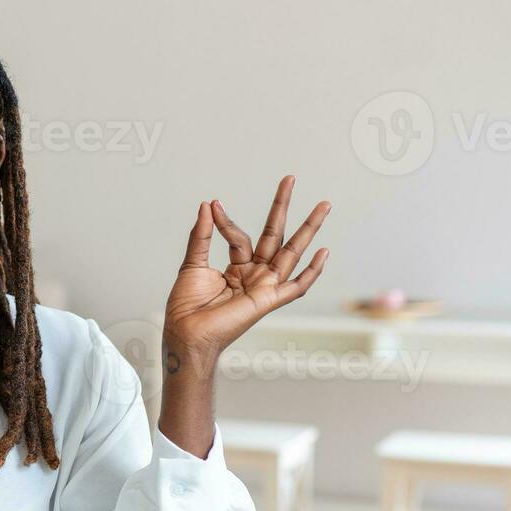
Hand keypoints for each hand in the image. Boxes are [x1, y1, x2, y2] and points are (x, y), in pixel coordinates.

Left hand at [164, 175, 330, 371]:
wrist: (186, 331)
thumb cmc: (186, 305)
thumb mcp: (192, 263)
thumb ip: (203, 235)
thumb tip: (207, 205)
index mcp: (237, 268)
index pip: (241, 237)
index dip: (227, 221)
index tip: (213, 205)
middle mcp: (255, 275)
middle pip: (275, 235)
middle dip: (283, 207)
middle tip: (290, 179)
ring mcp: (264, 287)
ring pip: (292, 253)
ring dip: (309, 229)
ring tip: (324, 204)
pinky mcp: (268, 300)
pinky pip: (296, 287)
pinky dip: (311, 272)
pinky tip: (324, 252)